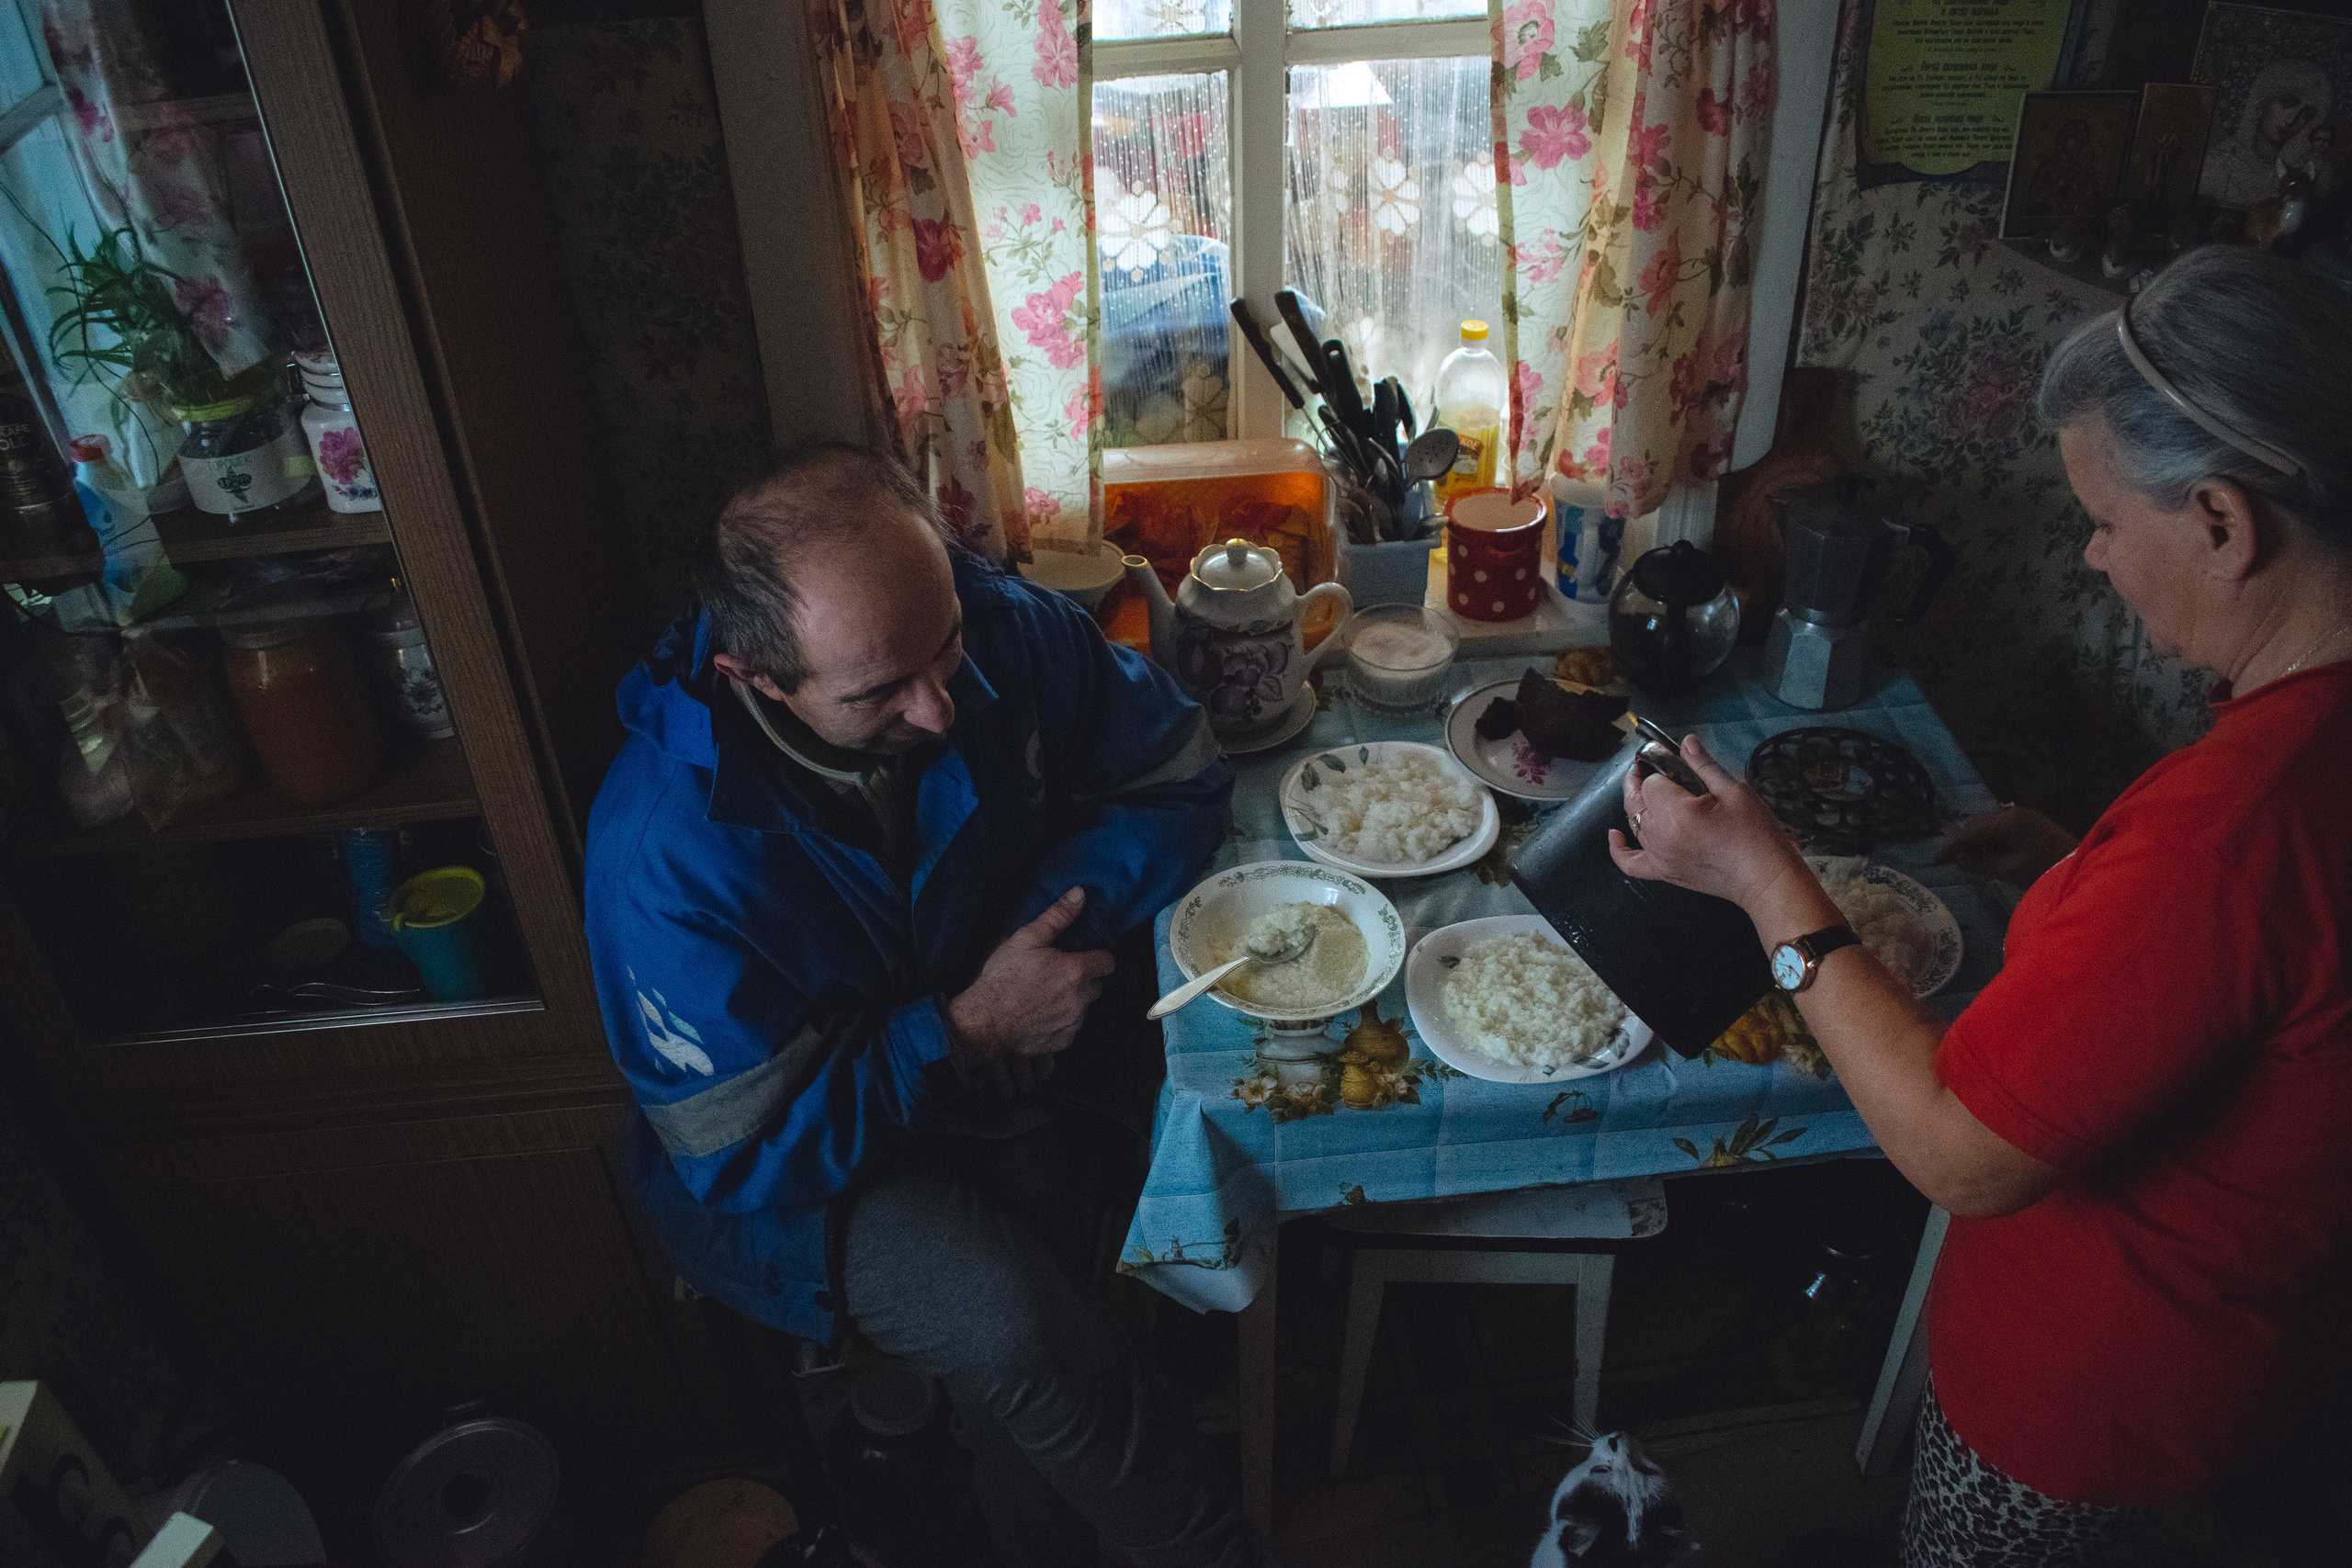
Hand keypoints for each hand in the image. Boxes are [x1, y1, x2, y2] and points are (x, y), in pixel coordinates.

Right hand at [946, 887, 1113, 1093]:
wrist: (985, 1020)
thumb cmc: (1003, 977)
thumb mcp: (1026, 939)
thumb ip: (1057, 916)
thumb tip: (1080, 894)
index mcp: (1076, 972)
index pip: (1108, 962)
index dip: (1097, 957)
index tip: (1083, 957)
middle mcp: (1081, 999)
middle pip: (1098, 986)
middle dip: (1084, 980)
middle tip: (1059, 976)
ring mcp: (1073, 1023)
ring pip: (1085, 1008)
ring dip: (1073, 1001)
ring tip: (1045, 995)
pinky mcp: (1063, 1041)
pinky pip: (1071, 1027)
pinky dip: (1062, 1021)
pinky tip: (1041, 1014)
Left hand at [1607, 735, 1807, 913]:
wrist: (1765, 878)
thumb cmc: (1755, 835)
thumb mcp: (1734, 791)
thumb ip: (1704, 765)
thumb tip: (1686, 742)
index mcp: (1676, 813)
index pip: (1652, 782)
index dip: (1659, 770)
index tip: (1669, 761)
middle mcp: (1660, 836)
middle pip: (1636, 801)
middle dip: (1639, 781)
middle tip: (1649, 766)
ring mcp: (1659, 856)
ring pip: (1634, 824)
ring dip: (1636, 805)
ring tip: (1645, 789)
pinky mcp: (1664, 872)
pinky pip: (1630, 863)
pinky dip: (1618, 849)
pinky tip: (1614, 835)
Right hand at [1935, 806, 2075, 889]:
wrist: (2086, 872)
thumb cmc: (2048, 870)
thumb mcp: (2012, 870)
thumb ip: (1983, 863)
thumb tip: (1959, 861)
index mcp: (2011, 819)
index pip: (1973, 831)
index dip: (1953, 846)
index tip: (1936, 861)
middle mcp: (2016, 814)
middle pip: (1980, 827)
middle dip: (1963, 844)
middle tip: (1946, 862)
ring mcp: (2025, 821)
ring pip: (1991, 832)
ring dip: (1977, 847)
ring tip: (1962, 863)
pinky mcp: (2032, 831)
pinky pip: (2004, 836)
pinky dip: (1992, 848)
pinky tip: (1984, 860)